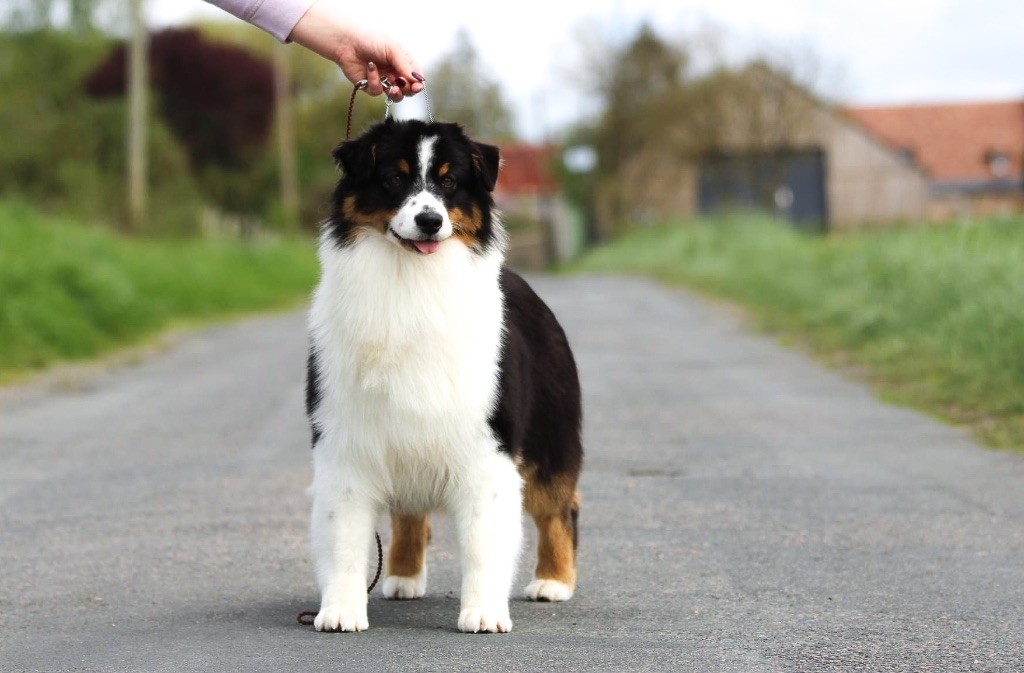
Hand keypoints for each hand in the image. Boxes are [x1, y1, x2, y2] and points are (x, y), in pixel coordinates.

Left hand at [288, 1, 423, 100]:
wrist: (347, 42)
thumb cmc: (371, 41)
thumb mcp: (393, 49)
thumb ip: (405, 66)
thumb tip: (419, 81)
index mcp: (402, 62)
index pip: (415, 76)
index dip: (418, 83)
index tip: (418, 86)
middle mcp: (394, 72)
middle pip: (408, 89)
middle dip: (408, 90)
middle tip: (405, 87)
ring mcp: (383, 80)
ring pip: (395, 95)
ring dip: (395, 93)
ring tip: (392, 88)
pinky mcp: (370, 86)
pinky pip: (377, 91)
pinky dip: (374, 81)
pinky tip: (370, 68)